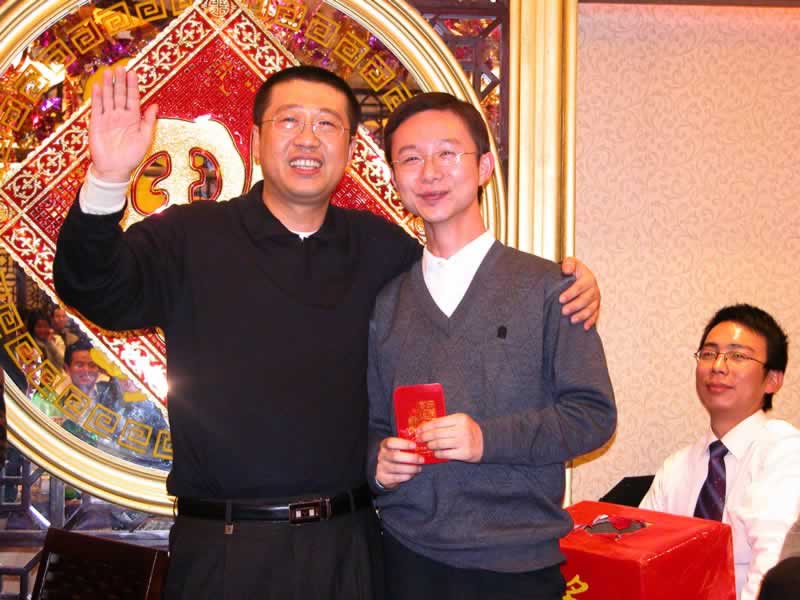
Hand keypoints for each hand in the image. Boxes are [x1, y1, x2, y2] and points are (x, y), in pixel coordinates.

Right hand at [89, 66, 157, 181]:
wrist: (114, 169)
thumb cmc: (131, 156)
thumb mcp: (145, 138)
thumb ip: (149, 121)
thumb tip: (155, 106)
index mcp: (133, 118)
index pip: (133, 98)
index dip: (132, 85)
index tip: (133, 72)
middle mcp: (120, 115)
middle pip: (120, 94)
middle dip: (120, 81)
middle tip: (120, 67)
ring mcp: (108, 118)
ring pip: (108, 98)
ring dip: (108, 85)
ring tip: (109, 72)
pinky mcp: (97, 123)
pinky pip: (97, 107)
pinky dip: (97, 97)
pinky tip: (98, 86)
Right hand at [376, 437, 422, 489]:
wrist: (383, 470)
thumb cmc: (394, 455)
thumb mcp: (397, 447)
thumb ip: (406, 444)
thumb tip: (421, 442)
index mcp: (385, 445)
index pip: (391, 442)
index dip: (404, 443)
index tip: (415, 445)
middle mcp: (382, 455)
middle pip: (395, 456)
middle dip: (411, 458)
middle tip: (421, 459)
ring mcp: (381, 467)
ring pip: (396, 468)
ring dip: (410, 468)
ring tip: (419, 468)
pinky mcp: (384, 478)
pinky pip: (396, 478)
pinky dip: (406, 476)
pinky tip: (412, 474)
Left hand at [417, 413, 482, 461]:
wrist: (485, 442)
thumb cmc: (468, 430)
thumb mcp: (459, 421)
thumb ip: (445, 422)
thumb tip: (425, 426)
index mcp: (460, 419)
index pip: (437, 423)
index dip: (425, 427)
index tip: (418, 430)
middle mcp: (462, 429)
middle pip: (436, 434)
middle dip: (425, 437)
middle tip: (419, 439)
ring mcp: (463, 442)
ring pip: (439, 444)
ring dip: (430, 445)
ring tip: (427, 445)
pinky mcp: (464, 453)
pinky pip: (445, 454)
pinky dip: (437, 454)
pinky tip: (435, 453)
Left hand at [559, 257, 600, 329]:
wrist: (579, 276)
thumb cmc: (573, 270)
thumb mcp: (571, 262)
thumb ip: (569, 263)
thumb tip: (566, 269)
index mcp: (588, 278)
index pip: (580, 286)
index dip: (571, 293)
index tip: (561, 299)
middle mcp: (594, 289)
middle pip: (586, 299)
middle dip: (575, 306)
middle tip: (564, 311)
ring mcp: (596, 299)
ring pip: (591, 308)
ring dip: (582, 315)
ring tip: (572, 320)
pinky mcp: (596, 306)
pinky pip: (596, 315)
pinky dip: (591, 321)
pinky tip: (584, 326)